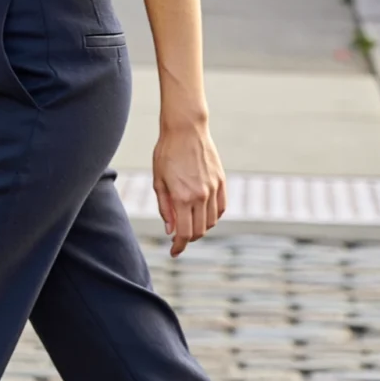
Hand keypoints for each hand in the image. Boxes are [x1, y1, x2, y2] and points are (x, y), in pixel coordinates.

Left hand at [153, 121, 225, 257]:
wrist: (185, 129)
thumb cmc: (166, 153)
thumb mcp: (158, 181)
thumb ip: (165, 208)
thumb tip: (171, 230)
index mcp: (182, 197)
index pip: (184, 233)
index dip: (179, 246)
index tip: (174, 251)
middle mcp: (201, 196)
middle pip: (199, 230)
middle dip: (188, 238)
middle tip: (178, 237)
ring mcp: (213, 189)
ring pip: (211, 221)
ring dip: (200, 228)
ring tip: (189, 223)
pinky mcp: (221, 181)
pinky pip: (221, 208)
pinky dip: (213, 216)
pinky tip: (203, 214)